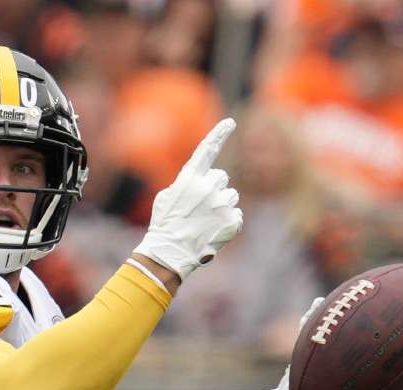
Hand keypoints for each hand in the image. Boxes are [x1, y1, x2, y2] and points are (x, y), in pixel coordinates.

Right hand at [134, 118, 242, 279]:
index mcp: (189, 178)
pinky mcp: (233, 220)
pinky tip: (213, 231)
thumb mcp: (167, 197)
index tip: (230, 122)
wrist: (170, 253)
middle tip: (200, 207)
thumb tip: (200, 179)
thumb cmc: (165, 224)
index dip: (219, 134)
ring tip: (205, 221)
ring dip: (221, 205)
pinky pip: (237, 214)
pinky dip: (228, 222)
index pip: (207, 150)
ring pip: (231, 195)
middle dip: (214, 188)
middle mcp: (208, 187)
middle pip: (221, 177)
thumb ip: (186, 183)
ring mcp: (221, 204)